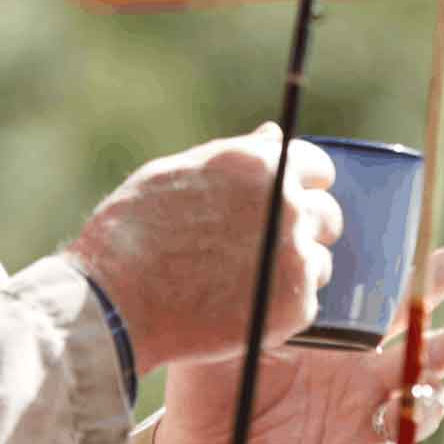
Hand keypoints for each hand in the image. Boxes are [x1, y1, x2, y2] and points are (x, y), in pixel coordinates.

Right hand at [68, 123, 342, 371]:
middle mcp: (289, 205)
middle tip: (265, 248)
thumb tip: (273, 135)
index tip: (284, 202)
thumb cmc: (133, 231)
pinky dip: (278, 308)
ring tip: (241, 283)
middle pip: (327, 214)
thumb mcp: (177, 173)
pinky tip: (237, 308)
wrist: (115, 301)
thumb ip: (236, 155)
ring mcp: (295, 257)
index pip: (317, 167)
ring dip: (291, 270)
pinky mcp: (294, 305)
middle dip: (303, 228)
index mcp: (263, 164)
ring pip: (318, 261)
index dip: (300, 186)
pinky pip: (303, 303)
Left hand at [153, 244, 443, 443]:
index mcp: (348, 337)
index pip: (399, 304)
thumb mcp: (229, 329)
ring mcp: (359, 428)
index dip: (432, 283)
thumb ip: (254, 295)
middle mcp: (366, 379)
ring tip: (411, 399)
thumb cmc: (214, 379)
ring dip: (424, 407)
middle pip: (425, 358)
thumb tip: (272, 243)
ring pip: (413, 416)